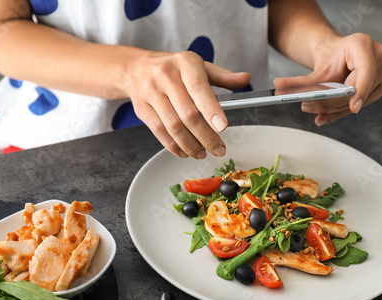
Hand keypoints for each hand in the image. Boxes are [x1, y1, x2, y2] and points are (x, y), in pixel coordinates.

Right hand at [124, 51, 250, 158]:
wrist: (136, 68)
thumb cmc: (173, 68)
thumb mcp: (199, 66)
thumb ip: (223, 76)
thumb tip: (245, 80)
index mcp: (184, 63)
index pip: (199, 88)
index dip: (211, 109)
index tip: (222, 127)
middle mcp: (165, 76)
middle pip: (188, 114)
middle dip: (206, 136)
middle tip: (218, 149)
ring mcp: (151, 93)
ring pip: (173, 126)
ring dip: (190, 145)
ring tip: (203, 153)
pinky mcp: (142, 109)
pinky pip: (159, 132)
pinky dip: (174, 146)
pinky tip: (185, 151)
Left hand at [273, 33, 381, 125]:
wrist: (338, 54)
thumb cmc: (330, 57)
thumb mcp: (317, 67)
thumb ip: (302, 81)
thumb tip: (279, 88)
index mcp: (363, 45)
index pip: (365, 71)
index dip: (359, 90)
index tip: (353, 106)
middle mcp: (378, 57)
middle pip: (357, 90)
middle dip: (331, 103)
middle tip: (307, 106)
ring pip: (358, 101)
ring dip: (333, 109)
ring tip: (311, 110)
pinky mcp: (379, 88)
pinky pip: (360, 105)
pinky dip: (339, 112)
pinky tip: (323, 118)